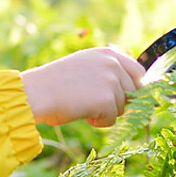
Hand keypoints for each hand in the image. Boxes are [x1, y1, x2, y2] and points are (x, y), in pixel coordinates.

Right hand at [20, 47, 144, 126]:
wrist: (37, 93)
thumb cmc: (56, 84)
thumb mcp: (84, 66)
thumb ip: (107, 71)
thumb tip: (136, 89)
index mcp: (107, 53)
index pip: (138, 71)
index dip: (134, 87)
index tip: (127, 99)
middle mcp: (112, 64)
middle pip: (134, 92)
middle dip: (118, 102)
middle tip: (95, 104)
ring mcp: (111, 81)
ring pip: (123, 107)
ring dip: (106, 113)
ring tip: (83, 106)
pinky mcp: (108, 100)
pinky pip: (113, 119)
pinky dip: (99, 122)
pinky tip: (83, 114)